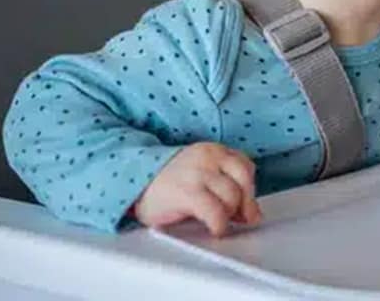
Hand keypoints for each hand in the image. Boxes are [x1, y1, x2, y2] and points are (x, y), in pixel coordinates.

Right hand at [133, 142, 262, 235]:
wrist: (128, 180)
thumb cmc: (163, 182)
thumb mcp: (199, 174)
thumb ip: (223, 183)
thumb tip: (250, 212)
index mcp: (213, 150)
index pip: (245, 167)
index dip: (248, 189)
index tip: (245, 205)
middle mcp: (208, 157)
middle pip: (244, 181)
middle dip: (244, 203)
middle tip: (237, 218)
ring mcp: (198, 173)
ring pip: (233, 197)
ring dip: (230, 214)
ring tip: (218, 221)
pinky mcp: (187, 192)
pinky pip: (216, 212)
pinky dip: (220, 224)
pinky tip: (215, 228)